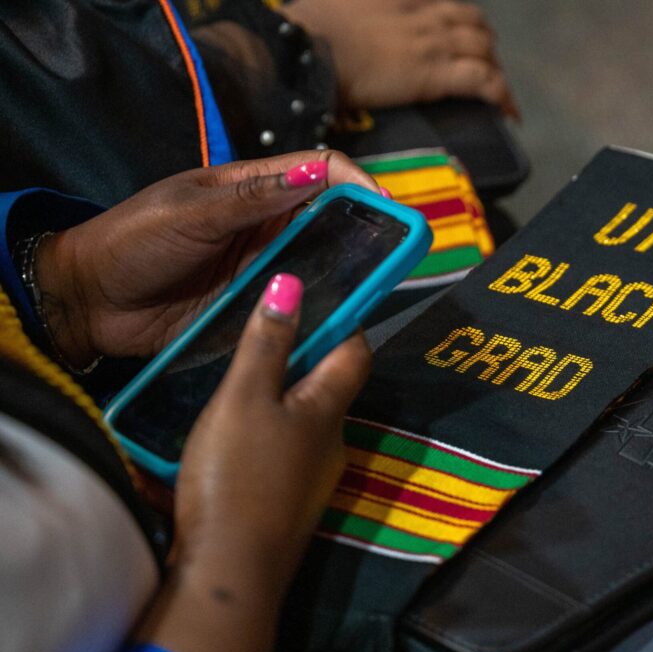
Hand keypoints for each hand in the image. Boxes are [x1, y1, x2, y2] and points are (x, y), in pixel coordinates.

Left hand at [36, 150, 378, 367]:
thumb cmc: (133, 242)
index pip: (318, 172)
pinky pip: (296, 304)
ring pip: (319, 265)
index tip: (386, 204)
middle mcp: (264, 226)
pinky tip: (340, 317)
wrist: (90, 300)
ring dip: (348, 272)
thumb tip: (319, 173)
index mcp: (250, 188)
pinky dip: (319, 309)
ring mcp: (260, 268)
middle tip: (400, 250)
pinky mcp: (253, 306)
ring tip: (380, 286)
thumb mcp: (191, 213)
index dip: (357, 182)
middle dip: (367, 229)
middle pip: (329, 220)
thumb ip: (253, 198)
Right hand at [137, 273, 370, 651]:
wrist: (230, 573)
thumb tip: (293, 283)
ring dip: (282, 398)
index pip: (355, 354)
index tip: (321, 295)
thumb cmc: (238, 476)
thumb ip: (268, 343)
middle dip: (305, 358)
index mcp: (329, 411)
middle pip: (329, 388)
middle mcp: (333, 444)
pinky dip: (267, 433)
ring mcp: (313, 479)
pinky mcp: (287, 505)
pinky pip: (284, 453)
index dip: (343, 322)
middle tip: (266, 330)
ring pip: (305, 422)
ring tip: (242, 378)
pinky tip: (233, 434)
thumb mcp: (245, 399)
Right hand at [281, 0, 518, 117]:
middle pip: (471, 22)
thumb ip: (343, 10)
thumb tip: (335, 21)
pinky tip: (511, 113)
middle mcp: (420, 13)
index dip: (456, 19)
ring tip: (500, 94)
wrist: (306, 51)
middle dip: (483, 43)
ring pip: (483, 48)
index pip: (440, 2)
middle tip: (485, 67)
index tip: (460, 34)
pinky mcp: (435, 73)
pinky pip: (485, 81)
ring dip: (495, 69)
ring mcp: (431, 42)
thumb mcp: (327, 4)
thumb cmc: (305, 33)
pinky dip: (503, 96)